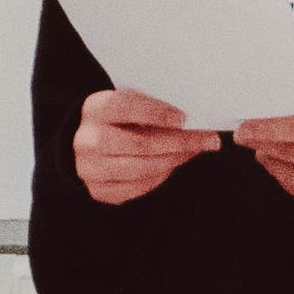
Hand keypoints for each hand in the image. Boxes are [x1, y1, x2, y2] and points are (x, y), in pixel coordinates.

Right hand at [73, 87, 220, 206]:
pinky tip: (173, 164)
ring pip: (143, 169)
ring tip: (194, 151)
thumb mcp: (127, 103)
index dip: (156, 113)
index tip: (184, 118)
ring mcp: (90, 169)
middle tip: (208, 140)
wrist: (85, 142)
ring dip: (175, 160)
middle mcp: (87, 140)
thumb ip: (151, 109)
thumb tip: (189, 122)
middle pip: (140, 144)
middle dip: (180, 142)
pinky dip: (161, 176)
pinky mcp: (99, 191)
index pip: (125, 107)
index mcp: (95, 109)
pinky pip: (139, 187)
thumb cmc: (117, 119)